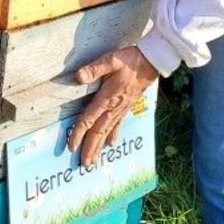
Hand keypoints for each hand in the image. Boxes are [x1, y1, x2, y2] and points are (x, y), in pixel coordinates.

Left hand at [67, 46, 158, 167]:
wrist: (152, 61)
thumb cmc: (131, 59)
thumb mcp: (111, 60)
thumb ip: (94, 69)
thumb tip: (78, 77)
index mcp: (107, 98)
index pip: (88, 119)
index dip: (78, 134)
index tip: (71, 147)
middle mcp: (114, 107)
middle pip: (98, 132)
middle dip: (89, 149)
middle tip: (83, 164)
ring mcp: (121, 108)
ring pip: (107, 131)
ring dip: (99, 147)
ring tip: (94, 160)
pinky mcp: (127, 106)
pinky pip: (118, 124)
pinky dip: (113, 135)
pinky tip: (111, 144)